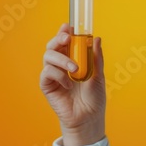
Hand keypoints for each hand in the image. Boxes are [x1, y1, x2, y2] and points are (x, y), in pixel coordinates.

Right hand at [40, 23, 105, 145]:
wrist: (89, 118)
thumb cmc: (94, 97)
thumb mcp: (99, 75)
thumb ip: (96, 57)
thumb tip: (97, 38)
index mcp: (74, 59)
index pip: (66, 42)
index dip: (64, 32)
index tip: (69, 27)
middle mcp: (61, 65)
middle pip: (53, 45)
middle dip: (58, 39)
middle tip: (67, 39)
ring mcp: (54, 75)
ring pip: (48, 56)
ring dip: (62, 59)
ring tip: (75, 69)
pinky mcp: (47, 86)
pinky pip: (47, 73)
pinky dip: (58, 75)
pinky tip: (68, 84)